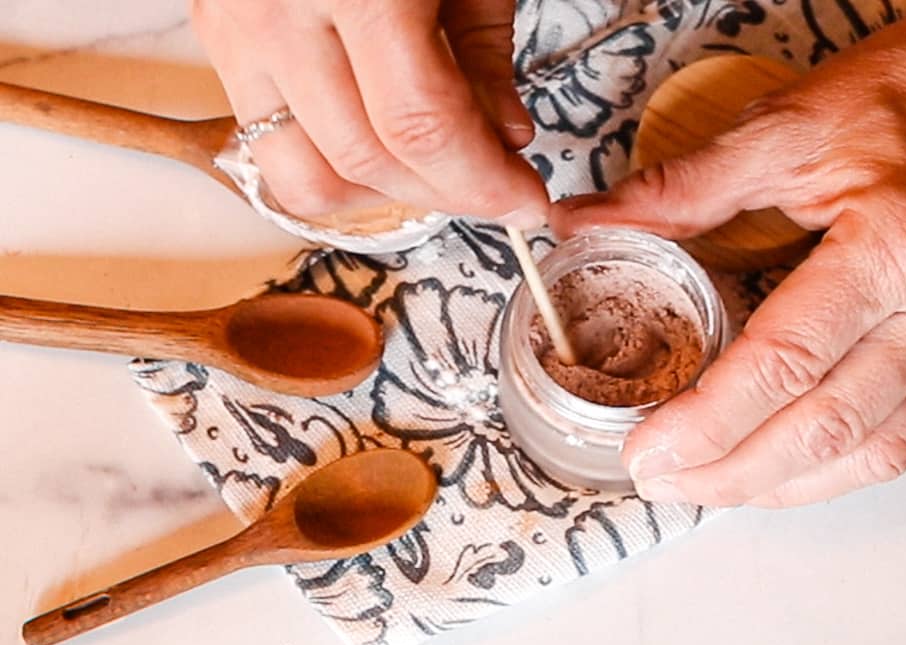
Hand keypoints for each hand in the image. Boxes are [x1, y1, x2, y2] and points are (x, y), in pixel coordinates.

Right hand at [191, 0, 547, 226]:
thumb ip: (484, 50)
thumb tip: (502, 140)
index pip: (419, 128)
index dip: (482, 183)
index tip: (526, 202)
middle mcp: (280, 11)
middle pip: (363, 160)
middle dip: (446, 194)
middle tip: (497, 187)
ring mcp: (236, 27)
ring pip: (300, 173)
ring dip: (382, 196)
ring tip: (437, 172)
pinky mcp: (217, 33)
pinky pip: (267, 140)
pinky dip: (332, 163)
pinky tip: (382, 143)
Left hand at [552, 3, 905, 506]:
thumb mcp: (785, 126)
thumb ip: (681, 188)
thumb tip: (586, 220)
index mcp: (897, 244)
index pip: (788, 361)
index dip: (710, 418)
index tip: (648, 449)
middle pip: (829, 427)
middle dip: (735, 471)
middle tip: (661, 481)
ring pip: (876, 450)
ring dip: (786, 484)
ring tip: (710, 488)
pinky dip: (837, 467)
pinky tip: (783, 470)